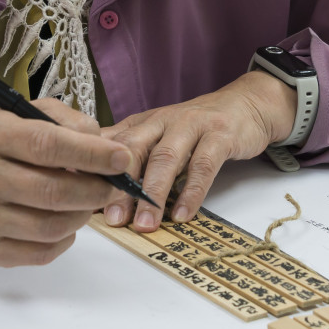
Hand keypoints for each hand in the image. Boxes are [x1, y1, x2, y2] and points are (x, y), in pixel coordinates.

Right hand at [0, 97, 126, 266]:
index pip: (46, 145)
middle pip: (51, 191)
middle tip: (112, 187)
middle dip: (95, 191)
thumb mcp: (29, 114)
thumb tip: (105, 149)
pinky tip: (66, 223)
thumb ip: (69, 122)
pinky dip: (65, 240)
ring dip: (82, 216)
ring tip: (88, 203)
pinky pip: (39, 253)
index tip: (121, 159)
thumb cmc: (4, 142)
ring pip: (49, 226)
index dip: (91, 154)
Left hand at [103, 72, 294, 230]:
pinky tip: (183, 215)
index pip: (111, 145)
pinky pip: (203, 165)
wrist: (246, 105)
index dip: (96, 171)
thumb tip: (93, 184)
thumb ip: (131, 155)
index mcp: (143, 123)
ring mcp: (192, 125)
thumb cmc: (197, 128)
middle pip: (134, 149)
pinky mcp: (220, 135)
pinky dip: (192, 192)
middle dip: (121, 185)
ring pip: (166, 158)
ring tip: (145, 223)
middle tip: (112, 218)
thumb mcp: (159, 135)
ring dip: (154, 194)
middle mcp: (162, 121)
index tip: (83, 200)